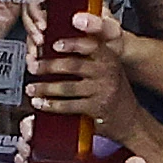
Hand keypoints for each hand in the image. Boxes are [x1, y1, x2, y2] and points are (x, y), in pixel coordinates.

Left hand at [25, 12, 143, 143]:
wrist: (131, 119)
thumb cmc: (115, 91)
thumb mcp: (109, 69)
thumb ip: (91, 58)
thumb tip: (58, 49)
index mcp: (109, 58)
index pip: (89, 45)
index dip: (70, 43)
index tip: (53, 44)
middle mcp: (107, 72)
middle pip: (72, 65)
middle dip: (48, 66)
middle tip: (33, 67)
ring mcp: (102, 90)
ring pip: (67, 87)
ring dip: (45, 88)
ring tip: (32, 88)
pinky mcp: (96, 108)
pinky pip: (69, 105)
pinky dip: (51, 105)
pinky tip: (41, 103)